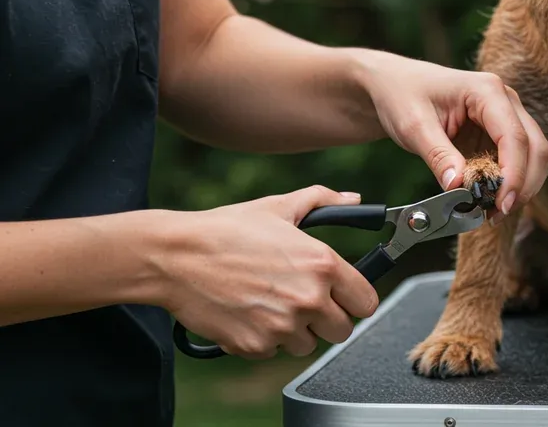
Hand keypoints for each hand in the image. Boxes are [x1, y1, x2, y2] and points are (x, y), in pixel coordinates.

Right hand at [161, 186, 378, 358]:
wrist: (176, 256)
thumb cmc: (227, 229)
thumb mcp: (279, 207)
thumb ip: (323, 200)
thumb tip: (355, 200)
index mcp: (323, 265)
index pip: (367, 303)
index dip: (354, 299)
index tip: (342, 297)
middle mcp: (309, 299)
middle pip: (343, 330)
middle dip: (327, 319)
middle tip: (304, 302)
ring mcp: (282, 326)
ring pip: (308, 345)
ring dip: (295, 331)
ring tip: (270, 303)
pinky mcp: (255, 346)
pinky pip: (273, 352)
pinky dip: (264, 339)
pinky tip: (248, 313)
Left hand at [356, 52, 547, 216]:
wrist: (396, 85)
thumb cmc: (404, 95)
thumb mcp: (414, 126)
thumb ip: (438, 156)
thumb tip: (459, 187)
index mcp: (487, 91)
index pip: (514, 137)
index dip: (514, 174)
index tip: (501, 204)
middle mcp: (505, 100)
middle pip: (535, 147)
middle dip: (523, 185)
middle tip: (498, 214)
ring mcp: (507, 116)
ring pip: (534, 156)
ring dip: (521, 187)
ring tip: (493, 211)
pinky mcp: (500, 133)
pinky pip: (519, 160)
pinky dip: (510, 183)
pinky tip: (490, 199)